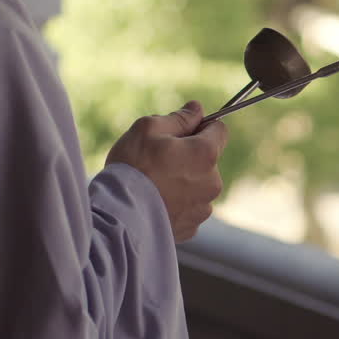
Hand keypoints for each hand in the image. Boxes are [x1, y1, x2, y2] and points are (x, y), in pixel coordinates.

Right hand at [105, 101, 228, 242]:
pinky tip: (154, 202)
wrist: (119, 216)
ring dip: (183, 181)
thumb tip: (196, 109)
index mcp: (206, 154)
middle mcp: (212, 182)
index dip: (201, 126)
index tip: (181, 131)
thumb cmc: (132, 168)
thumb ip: (178, 118)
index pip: (220, 130)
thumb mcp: (148, 129)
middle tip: (158, 159)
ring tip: (153, 184)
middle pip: (208, 160)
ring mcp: (202, 208)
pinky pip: (188, 208)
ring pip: (197, 185)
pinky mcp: (190, 229)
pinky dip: (175, 204)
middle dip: (189, 156)